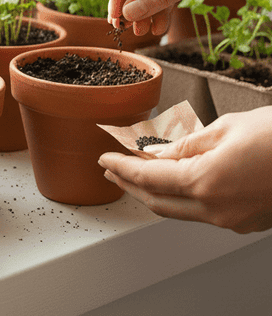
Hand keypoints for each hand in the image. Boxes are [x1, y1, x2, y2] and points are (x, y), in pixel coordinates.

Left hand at [98, 107, 271, 232]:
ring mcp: (233, 220)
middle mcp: (216, 209)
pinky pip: (201, 212)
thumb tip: (155, 153)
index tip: (104, 158)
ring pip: (178, 210)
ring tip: (134, 174)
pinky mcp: (246, 222)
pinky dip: (179, 197)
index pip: (147, 178)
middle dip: (129, 184)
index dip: (120, 167)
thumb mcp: (224, 128)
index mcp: (205, 182)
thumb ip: (184, 144)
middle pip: (157, 201)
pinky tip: (173, 181)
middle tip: (111, 168)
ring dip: (152, 192)